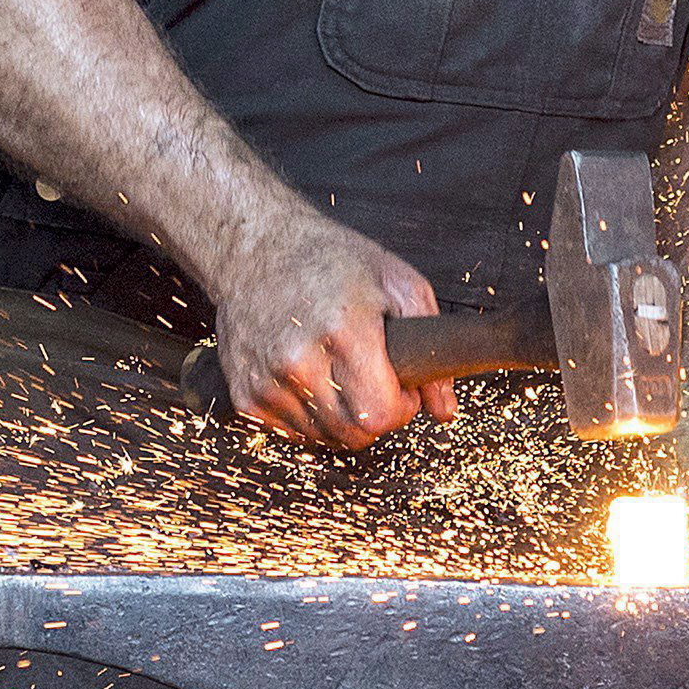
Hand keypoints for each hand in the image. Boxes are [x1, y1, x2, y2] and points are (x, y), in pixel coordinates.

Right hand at [208, 205, 456, 447]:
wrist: (255, 250)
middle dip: (378, 415)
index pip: (379, 414)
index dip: (402, 408)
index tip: (404, 388)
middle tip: (379, 380)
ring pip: (324, 438)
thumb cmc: (332, 261)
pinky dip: (312, 416)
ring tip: (344, 372)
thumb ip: (432, 348)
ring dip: (344, 417)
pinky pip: (293, 433)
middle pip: (354, 433)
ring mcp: (266, 382)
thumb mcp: (400, 284)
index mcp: (343, 330)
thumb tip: (444, 410)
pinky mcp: (244, 397)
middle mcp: (298, 361)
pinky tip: (315, 378)